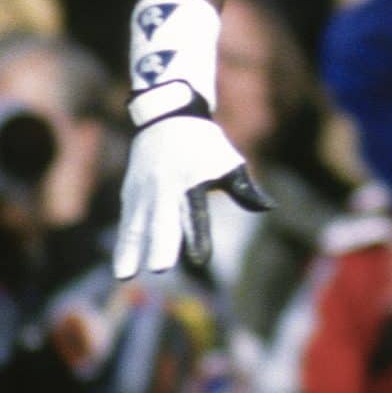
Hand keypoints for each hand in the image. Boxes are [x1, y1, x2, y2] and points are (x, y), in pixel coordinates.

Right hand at [114, 110, 274, 277]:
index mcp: (192, 179)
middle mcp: (164, 186)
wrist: (167, 116)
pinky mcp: (130, 193)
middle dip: (161, 243)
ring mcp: (143, 190)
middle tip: (160, 269)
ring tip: (126, 276)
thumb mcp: (228, 162)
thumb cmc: (203, 145)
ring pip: (136, 223)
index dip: (197, 236)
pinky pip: (127, 221)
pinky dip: (123, 243)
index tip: (200, 260)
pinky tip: (122, 267)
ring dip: (130, 250)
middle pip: (162, 218)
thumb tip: (269, 207)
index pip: (196, 213)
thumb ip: (244, 190)